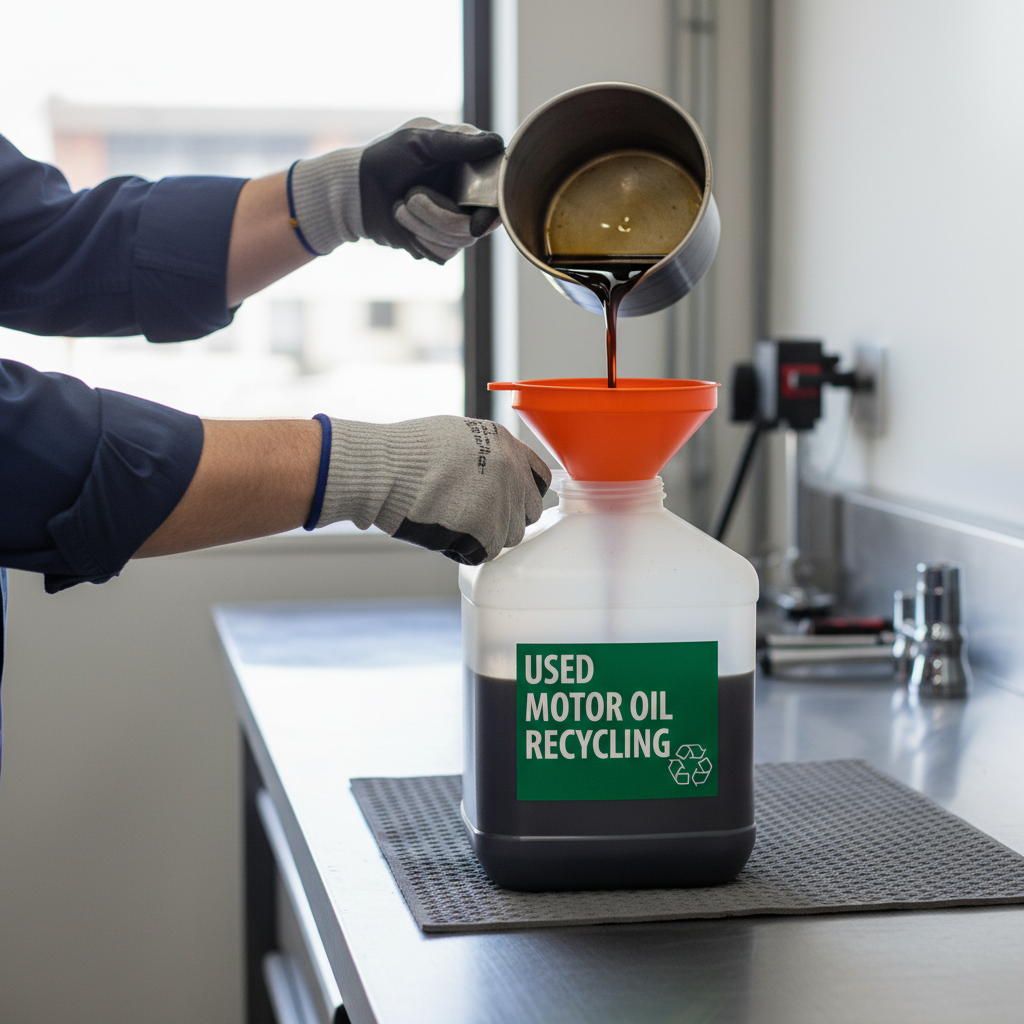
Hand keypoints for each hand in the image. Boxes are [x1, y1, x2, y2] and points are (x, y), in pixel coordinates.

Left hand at [290, 119, 502, 263]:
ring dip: (424, 224)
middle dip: (442, 215)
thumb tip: (496, 143)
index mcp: (469, 167)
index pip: (499, 189)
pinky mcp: (440, 243)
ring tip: (401, 206)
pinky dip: (420, 239)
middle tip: (411, 198)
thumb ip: (458, 142)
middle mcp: (468, 196)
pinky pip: (444, 253)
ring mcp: (455, 221)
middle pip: (482, 222)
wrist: (356, 193)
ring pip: (461, 240)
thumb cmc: (386, 158)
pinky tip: (403, 223)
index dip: (493, 207)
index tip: (480, 221)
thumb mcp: (420, 141)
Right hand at [316, 416, 550, 563]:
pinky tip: (445, 533)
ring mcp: (502, 503)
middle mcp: (512, 472)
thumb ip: (486, 454)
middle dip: (507, 518)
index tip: (510, 501)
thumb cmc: (408, 453)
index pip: (539, 479)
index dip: (523, 494)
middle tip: (476, 518)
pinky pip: (487, 552)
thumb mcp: (457, 436)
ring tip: (455, 523)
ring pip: (509, 535)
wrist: (386, 470)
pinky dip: (468, 549)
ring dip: (487, 535)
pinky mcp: (487, 532)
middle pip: (528, 511)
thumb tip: (493, 472)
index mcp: (506, 445)